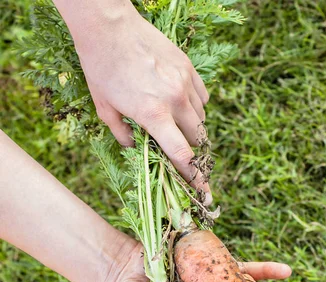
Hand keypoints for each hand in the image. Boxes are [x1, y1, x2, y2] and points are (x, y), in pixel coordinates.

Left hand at [58, 1, 211, 202]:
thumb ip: (123, 135)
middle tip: (182, 154)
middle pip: (197, 139)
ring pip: (201, 118)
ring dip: (193, 129)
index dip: (194, 176)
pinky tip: (182, 105)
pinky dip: (196, 107)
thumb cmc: (101, 68)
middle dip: (192, 151)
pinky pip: (202, 97)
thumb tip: (136, 149)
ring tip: (176, 126)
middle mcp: (174, 100)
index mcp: (153, 115)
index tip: (204, 191)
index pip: (181, 155)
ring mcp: (184, 82)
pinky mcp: (188, 68)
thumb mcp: (105, 109)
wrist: (108, 26)